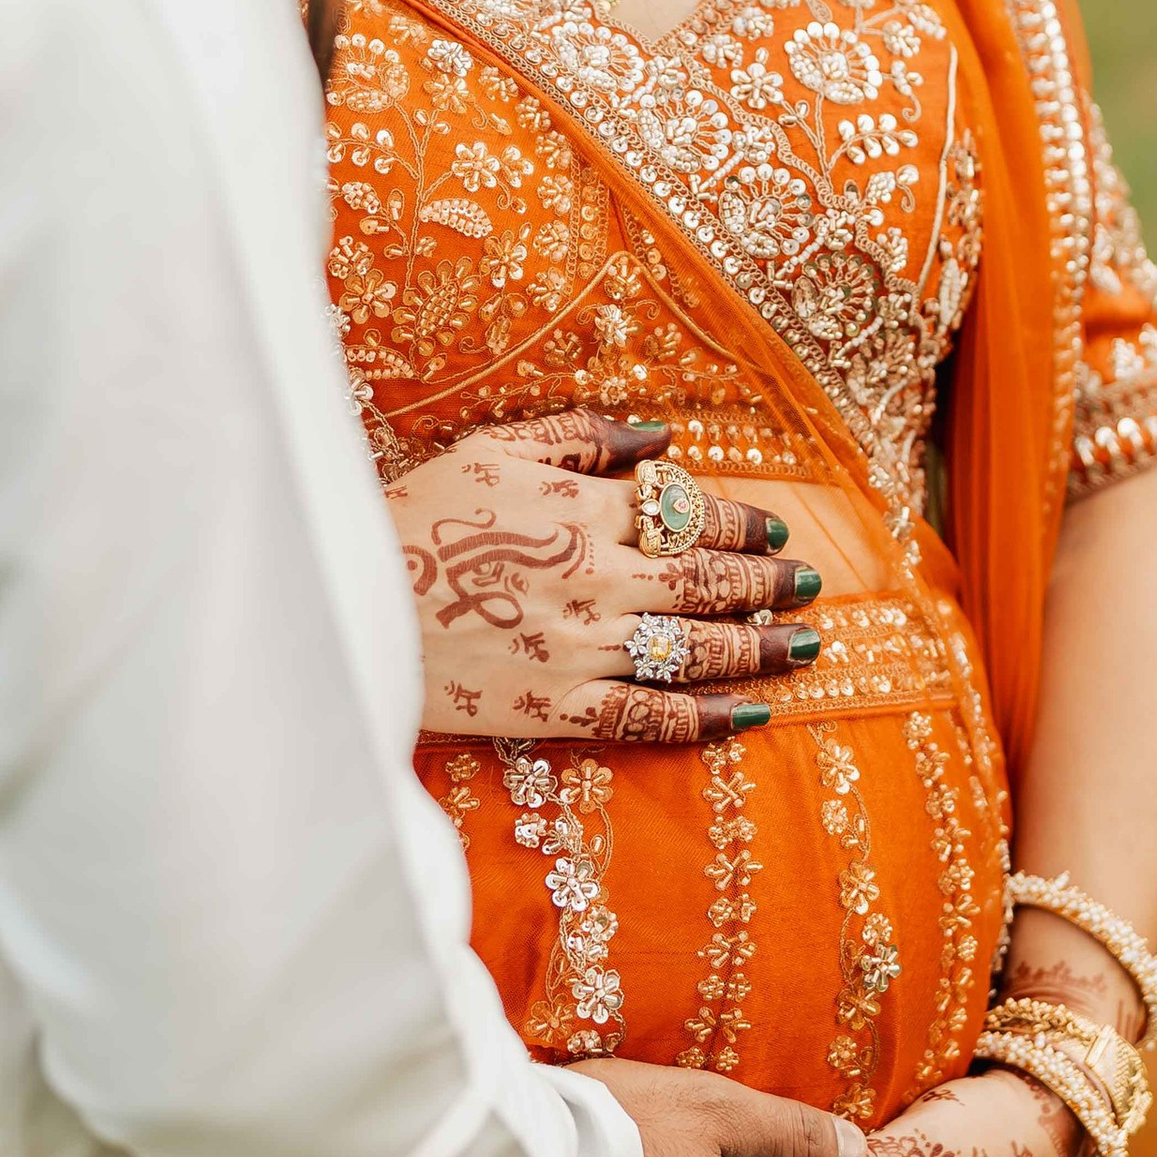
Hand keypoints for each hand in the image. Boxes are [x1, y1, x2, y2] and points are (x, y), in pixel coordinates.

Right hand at [388, 409, 820, 746]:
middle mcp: (597, 580)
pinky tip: (751, 713)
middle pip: (706, 581)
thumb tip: (661, 439)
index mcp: (581, 512)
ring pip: (694, 649)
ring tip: (804, 643)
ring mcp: (582, 648)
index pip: (688, 514)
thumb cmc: (413, 517)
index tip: (776, 526)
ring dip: (759, 646)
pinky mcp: (558, 707)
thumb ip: (580, 440)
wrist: (346, 604)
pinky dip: (707, 717)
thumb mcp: (490, 451)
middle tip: (810, 583)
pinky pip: (649, 716)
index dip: (742, 520)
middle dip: (767, 582)